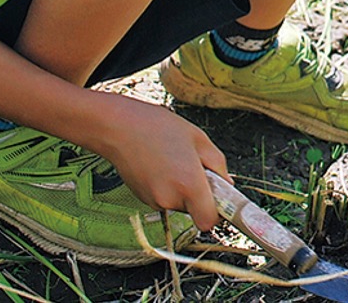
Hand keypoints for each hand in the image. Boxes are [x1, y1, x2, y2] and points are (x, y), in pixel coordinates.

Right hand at [98, 96, 228, 231]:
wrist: (119, 126)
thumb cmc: (158, 127)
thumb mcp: (199, 139)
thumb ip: (219, 166)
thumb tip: (228, 186)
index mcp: (189, 184)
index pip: (209, 221)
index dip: (218, 212)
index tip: (220, 198)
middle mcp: (170, 198)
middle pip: (196, 210)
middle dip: (201, 193)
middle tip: (195, 166)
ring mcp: (153, 201)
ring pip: (180, 203)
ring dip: (184, 188)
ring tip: (175, 160)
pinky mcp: (143, 199)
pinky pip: (166, 198)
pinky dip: (169, 186)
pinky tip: (162, 164)